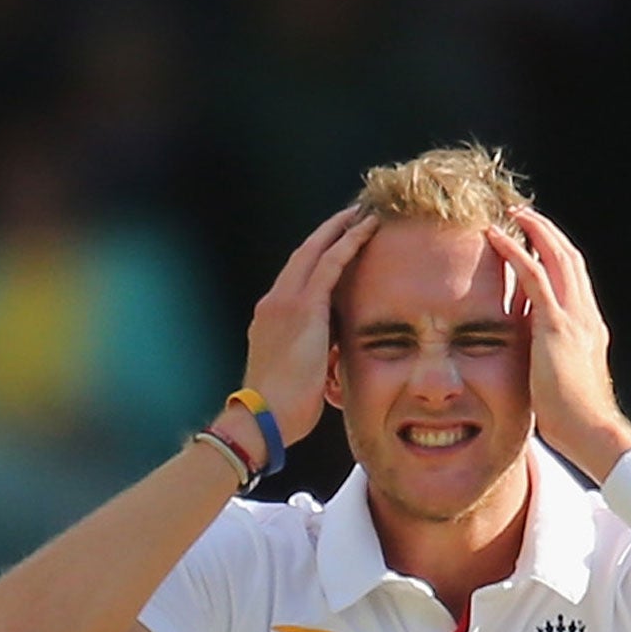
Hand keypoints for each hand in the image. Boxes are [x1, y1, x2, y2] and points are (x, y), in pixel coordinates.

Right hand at [238, 207, 378, 445]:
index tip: (335, 243)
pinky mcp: (303, 308)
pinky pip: (330, 264)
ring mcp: (284, 302)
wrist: (264, 417)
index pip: (295, 276)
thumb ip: (314, 352)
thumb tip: (336, 348)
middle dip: (327, 232)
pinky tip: (367, 228)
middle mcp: (273, 302)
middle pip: (303, 254)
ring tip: (362, 214)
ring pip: (315, 251)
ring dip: (340, 229)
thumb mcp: (298, 372)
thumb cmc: (282, 409)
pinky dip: (349, 243)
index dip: (316, 256)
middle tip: (352, 214)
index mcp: (269, 318)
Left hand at [485, 208, 630, 481]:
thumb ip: (550, 361)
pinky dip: (514, 252)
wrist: (590, 430)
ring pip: (556, 257)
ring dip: (533, 230)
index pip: (575, 277)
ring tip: (511, 213)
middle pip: (570, 257)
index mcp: (589, 326)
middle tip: (524, 213)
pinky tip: (496, 237)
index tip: (539, 238)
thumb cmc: (574, 418)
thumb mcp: (561, 381)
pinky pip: (533, 276)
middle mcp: (586, 315)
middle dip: (548, 232)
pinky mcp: (555, 326)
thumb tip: (532, 359)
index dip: (558, 253)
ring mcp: (574, 317)